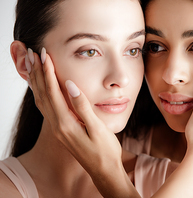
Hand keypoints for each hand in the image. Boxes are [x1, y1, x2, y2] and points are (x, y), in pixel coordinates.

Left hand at [27, 48, 138, 196]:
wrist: (103, 171)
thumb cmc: (104, 151)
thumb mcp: (97, 128)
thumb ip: (83, 106)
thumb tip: (71, 85)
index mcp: (65, 123)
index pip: (53, 92)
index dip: (48, 72)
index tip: (44, 54)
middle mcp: (57, 126)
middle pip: (42, 95)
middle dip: (37, 73)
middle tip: (31, 54)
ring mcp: (57, 129)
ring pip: (41, 101)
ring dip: (36, 82)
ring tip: (32, 66)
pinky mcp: (61, 130)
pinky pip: (46, 109)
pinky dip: (41, 94)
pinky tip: (42, 89)